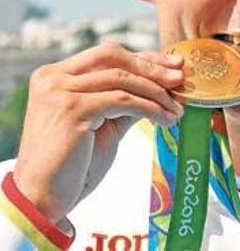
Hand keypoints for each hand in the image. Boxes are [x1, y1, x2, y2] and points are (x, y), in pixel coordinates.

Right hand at [12, 42, 184, 222]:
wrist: (44, 197)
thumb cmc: (72, 164)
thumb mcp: (102, 123)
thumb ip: (124, 101)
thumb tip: (162, 86)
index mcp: (55, 76)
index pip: (107, 56)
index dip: (143, 58)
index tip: (174, 64)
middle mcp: (53, 78)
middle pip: (113, 57)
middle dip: (152, 66)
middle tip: (181, 78)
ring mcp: (60, 91)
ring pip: (122, 79)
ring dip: (156, 93)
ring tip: (177, 109)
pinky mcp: (72, 109)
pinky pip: (123, 101)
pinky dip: (150, 108)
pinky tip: (166, 120)